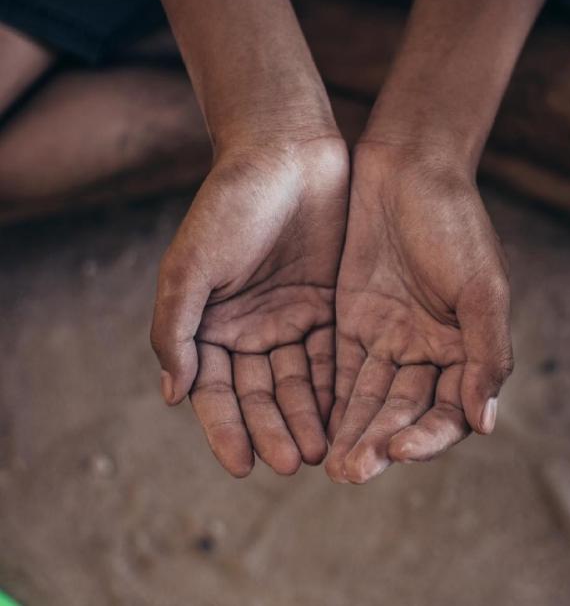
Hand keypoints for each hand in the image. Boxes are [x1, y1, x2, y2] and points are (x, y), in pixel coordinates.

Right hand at [151, 136, 347, 476]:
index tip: (243, 465)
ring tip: (323, 451)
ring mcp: (292, 319)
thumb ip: (177, 329)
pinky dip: (338, 385)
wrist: (286, 152)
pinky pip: (335, 354)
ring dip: (309, 417)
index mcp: (209, 325)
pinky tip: (348, 414)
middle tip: (293, 464)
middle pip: (262, 395)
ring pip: (300, 381)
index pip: (216, 392)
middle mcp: (251, 329)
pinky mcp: (331, 305)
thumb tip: (173, 396)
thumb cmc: (229, 204)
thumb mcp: (191, 266)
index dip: (228, 429)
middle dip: (275, 430)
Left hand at [325, 142, 513, 483]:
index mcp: (468, 348)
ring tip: (330, 466)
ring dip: (353, 433)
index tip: (399, 451)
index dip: (428, 437)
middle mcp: (431, 352)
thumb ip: (486, 354)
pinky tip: (314, 429)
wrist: (409, 167)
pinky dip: (331, 402)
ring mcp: (392, 338)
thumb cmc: (456, 222)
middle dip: (380, 444)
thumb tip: (485, 424)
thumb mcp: (482, 286)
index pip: (450, 410)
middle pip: (405, 412)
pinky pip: (341, 372)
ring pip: (371, 399)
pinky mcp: (354, 322)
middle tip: (349, 473)